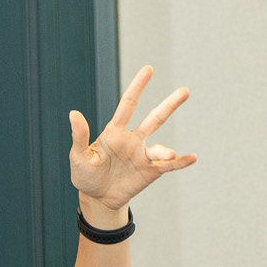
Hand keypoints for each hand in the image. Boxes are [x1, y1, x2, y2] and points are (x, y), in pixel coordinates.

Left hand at [69, 64, 196, 212]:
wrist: (97, 197)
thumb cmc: (85, 174)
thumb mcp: (78, 156)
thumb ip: (79, 136)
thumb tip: (73, 113)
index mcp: (115, 132)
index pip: (128, 105)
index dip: (138, 87)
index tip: (148, 69)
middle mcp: (133, 140)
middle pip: (155, 118)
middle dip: (169, 105)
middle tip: (185, 91)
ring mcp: (144, 155)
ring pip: (160, 148)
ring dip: (165, 151)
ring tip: (167, 155)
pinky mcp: (151, 172)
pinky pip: (169, 166)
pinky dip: (181, 162)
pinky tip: (192, 157)